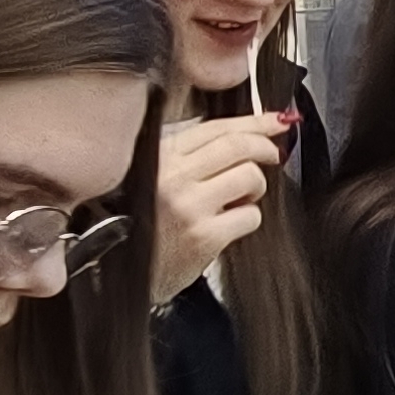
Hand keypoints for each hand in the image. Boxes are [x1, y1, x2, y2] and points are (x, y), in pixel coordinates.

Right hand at [153, 111, 293, 301]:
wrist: (118, 273)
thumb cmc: (140, 224)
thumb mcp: (151, 175)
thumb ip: (187, 153)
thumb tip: (244, 131)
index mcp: (158, 155)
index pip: (215, 127)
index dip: (253, 121)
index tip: (276, 121)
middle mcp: (171, 176)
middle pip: (237, 145)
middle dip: (265, 147)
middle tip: (272, 156)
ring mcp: (188, 206)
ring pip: (250, 177)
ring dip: (255, 188)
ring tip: (237, 200)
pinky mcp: (203, 236)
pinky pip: (250, 215)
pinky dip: (247, 218)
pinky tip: (228, 225)